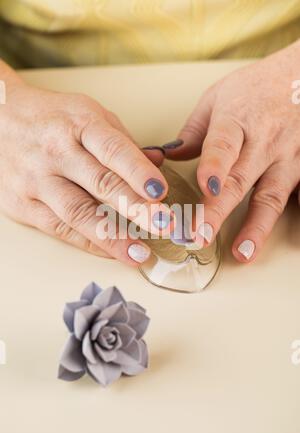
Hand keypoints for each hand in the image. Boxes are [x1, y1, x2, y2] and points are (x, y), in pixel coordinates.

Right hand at [0, 62, 169, 265]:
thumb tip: (158, 164)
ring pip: (78, 213)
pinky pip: (59, 229)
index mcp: (78, 124)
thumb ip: (122, 142)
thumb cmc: (49, 119)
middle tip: (163, 226)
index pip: (113, 150)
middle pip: (100, 183)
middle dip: (135, 208)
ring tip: (139, 253)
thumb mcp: (87, 115)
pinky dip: (88, 242)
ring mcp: (37, 180)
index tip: (162, 192)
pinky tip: (112, 251)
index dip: (139, 172)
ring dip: (112, 236)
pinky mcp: (22, 204)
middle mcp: (56, 152)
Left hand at [163, 40, 299, 261]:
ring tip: (241, 253)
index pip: (222, 146)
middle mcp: (264, 141)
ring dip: (256, 227)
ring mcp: (288, 156)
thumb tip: (166, 155)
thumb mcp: (218, 98)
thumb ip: (194, 131)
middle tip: (199, 236)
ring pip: (271, 196)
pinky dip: (296, 216)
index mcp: (236, 121)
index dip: (214, 167)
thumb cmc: (257, 87)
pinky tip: (284, 240)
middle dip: (218, 211)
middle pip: (240, 180)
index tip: (204, 188)